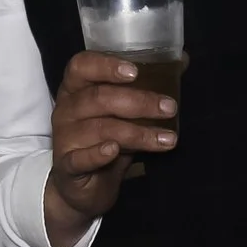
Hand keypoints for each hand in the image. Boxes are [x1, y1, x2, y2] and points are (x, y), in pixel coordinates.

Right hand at [43, 50, 176, 238]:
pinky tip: (114, 150)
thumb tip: (182, 60)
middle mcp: (66, 109)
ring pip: (100, 129)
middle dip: (139, 101)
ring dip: (138, 133)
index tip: (135, 71)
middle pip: (98, 97)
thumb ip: (147, 86)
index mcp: (76, 88)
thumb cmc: (105, 138)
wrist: (83, 187)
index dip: (106, 65)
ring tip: (168, 139)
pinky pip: (81, 158)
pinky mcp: (67, 166)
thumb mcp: (124, 112)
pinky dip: (98, 153)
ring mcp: (64, 138)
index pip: (81, 66)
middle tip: (169, 107)